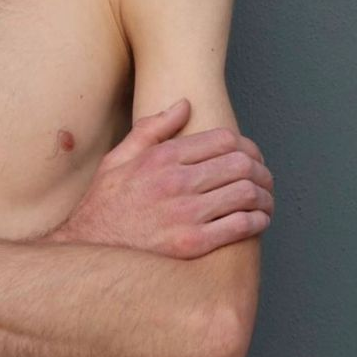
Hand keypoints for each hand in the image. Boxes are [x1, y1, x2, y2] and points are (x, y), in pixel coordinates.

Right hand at [51, 98, 274, 258]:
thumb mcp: (118, 158)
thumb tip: (183, 106)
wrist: (91, 251)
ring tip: (265, 200)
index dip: (245, 145)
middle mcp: (176, 182)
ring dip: (264, 196)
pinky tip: (257, 221)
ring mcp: (186, 214)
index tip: (250, 155)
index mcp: (162, 157)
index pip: (223, 140)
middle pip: (240, 164)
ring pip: (246, 193)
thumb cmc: (104, 205)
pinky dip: (257, 221)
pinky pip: (240, 226)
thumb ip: (152, 129)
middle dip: (260, 170)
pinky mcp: (193, 244)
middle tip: (264, 178)